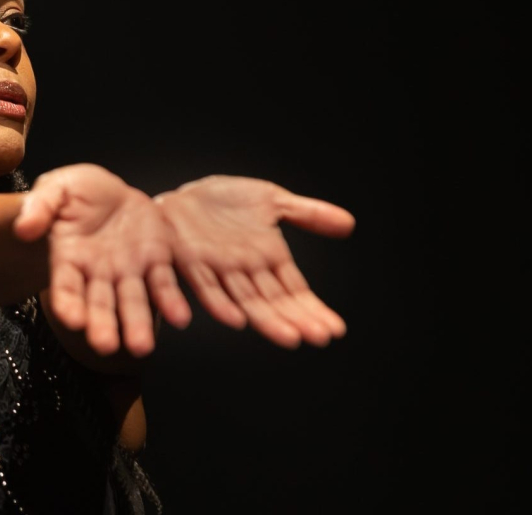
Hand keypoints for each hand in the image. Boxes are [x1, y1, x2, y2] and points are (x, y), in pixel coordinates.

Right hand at [12, 164, 193, 357]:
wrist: (111, 190)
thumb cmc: (76, 193)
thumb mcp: (55, 189)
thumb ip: (41, 207)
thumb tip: (23, 228)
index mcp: (68, 259)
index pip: (65, 287)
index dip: (68, 304)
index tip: (72, 319)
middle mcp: (98, 274)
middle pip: (99, 305)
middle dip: (103, 325)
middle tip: (105, 345)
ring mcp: (128, 272)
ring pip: (132, 303)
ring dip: (138, 324)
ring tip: (142, 346)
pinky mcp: (156, 262)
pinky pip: (164, 285)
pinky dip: (171, 302)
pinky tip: (180, 317)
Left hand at [154, 175, 353, 348]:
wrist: (182, 194)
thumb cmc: (225, 202)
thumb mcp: (271, 201)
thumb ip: (307, 214)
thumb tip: (350, 224)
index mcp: (268, 261)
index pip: (296, 293)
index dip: (313, 311)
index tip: (335, 330)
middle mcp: (246, 272)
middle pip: (275, 302)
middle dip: (296, 320)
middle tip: (319, 338)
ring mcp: (218, 269)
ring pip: (245, 301)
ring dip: (265, 320)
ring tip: (288, 338)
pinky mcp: (190, 260)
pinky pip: (205, 285)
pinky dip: (220, 303)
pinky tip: (236, 319)